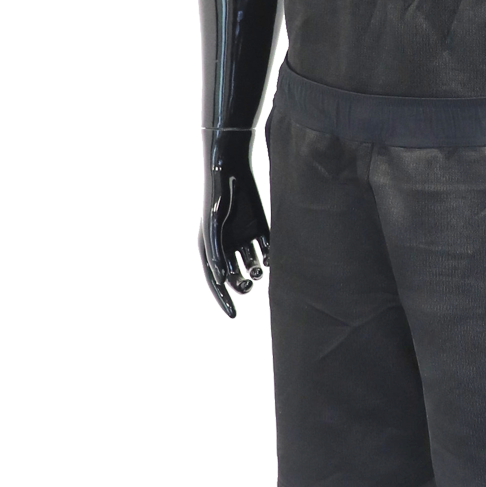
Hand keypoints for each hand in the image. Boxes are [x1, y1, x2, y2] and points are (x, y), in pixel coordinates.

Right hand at [200, 144, 270, 318]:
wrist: (232, 171)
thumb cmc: (218, 200)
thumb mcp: (214, 228)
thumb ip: (216, 254)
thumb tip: (222, 280)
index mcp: (213, 250)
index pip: (218, 281)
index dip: (225, 299)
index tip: (234, 315)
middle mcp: (229, 246)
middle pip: (237, 275)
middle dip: (243, 283)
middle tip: (249, 285)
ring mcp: (245, 237)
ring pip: (253, 263)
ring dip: (257, 271)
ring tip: (260, 271)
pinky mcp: (260, 227)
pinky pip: (267, 248)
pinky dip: (270, 257)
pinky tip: (272, 259)